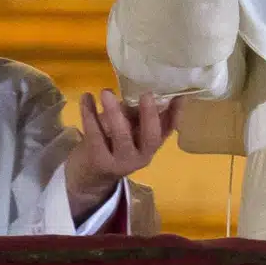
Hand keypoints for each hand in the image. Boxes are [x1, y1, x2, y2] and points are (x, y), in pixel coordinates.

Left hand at [65, 90, 176, 219]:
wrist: (91, 176)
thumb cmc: (115, 145)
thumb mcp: (132, 132)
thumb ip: (141, 114)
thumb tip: (154, 89)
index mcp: (152, 146)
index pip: (169, 129)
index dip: (176, 113)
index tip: (178, 95)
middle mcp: (142, 156)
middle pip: (150, 137)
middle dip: (149, 115)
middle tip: (146, 94)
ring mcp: (121, 161)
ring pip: (121, 136)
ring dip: (114, 112)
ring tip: (106, 92)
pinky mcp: (99, 160)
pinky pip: (95, 135)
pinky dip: (89, 114)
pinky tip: (86, 98)